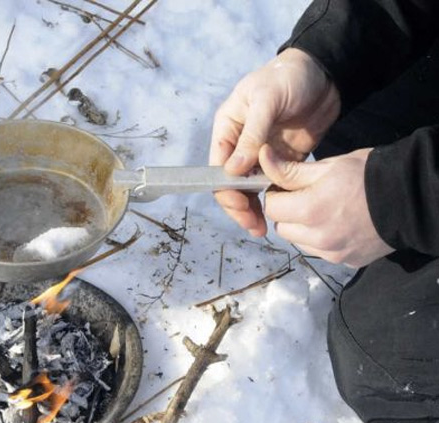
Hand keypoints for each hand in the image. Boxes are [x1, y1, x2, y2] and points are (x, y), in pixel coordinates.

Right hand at [210, 48, 340, 235]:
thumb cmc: (290, 77)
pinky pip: (273, 185)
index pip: (218, 166)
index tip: (239, 205)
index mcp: (228, 128)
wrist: (327, 72)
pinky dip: (274, 200)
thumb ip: (252, 136)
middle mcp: (241, 144)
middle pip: (232, 183)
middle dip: (239, 206)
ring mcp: (262, 153)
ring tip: (262, 229)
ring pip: (251, 188)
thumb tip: (233, 171)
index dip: (225, 189)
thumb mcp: (267, 101)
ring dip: (254, 208)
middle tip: (253, 225)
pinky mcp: (283, 160)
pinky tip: (280, 214)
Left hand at [261, 145, 393, 266]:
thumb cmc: (369, 175)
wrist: (413, 199)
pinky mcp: (344, 262)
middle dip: (287, 212)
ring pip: (298, 242)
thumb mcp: (328, 167)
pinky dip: (320, 240)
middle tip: (305, 197)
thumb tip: (261, 157)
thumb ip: (290, 170)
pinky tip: (337, 224)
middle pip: (282, 228)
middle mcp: (318, 238)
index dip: (276, 194)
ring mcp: (331, 253)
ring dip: (301, 228)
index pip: (271, 208)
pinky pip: (318, 252)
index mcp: (310, 210)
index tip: (288, 186)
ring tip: (323, 211)